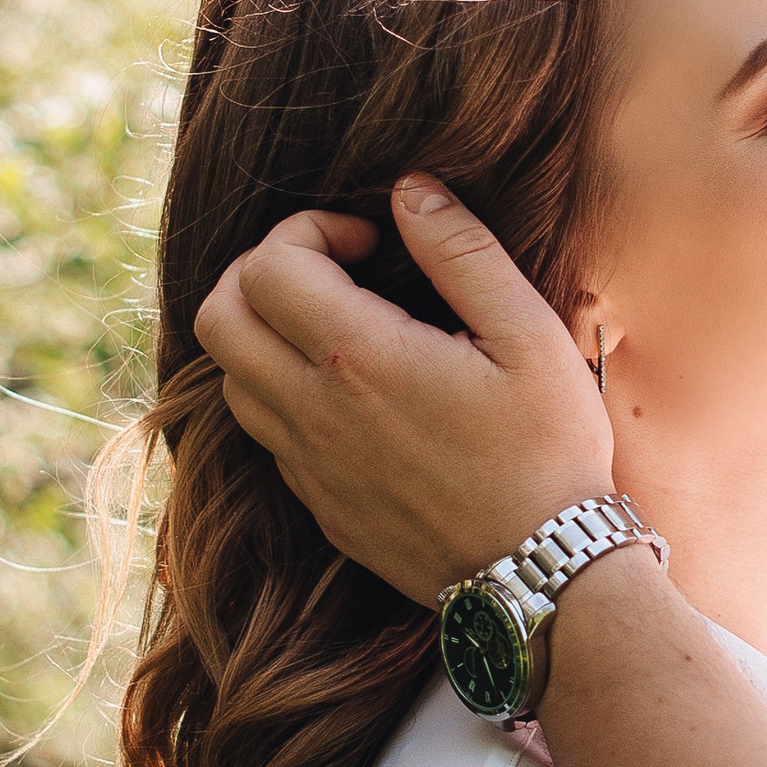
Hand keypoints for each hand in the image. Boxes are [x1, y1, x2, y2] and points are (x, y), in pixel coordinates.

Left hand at [191, 181, 612, 603]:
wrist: (540, 576)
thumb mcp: (530, 336)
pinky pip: (264, 433)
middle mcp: (313, 412)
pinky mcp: (317, 504)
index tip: (369, 242)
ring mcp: (307, 465)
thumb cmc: (549, 452)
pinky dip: (283, 392)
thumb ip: (463, 252)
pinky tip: (351, 392)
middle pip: (218, 316)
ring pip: (229, 378)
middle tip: (331, 272)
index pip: (267, 265)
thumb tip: (411, 191)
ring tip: (337, 328)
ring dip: (265, 335)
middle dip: (261, 272)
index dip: (309, 230)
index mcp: (360, 359)